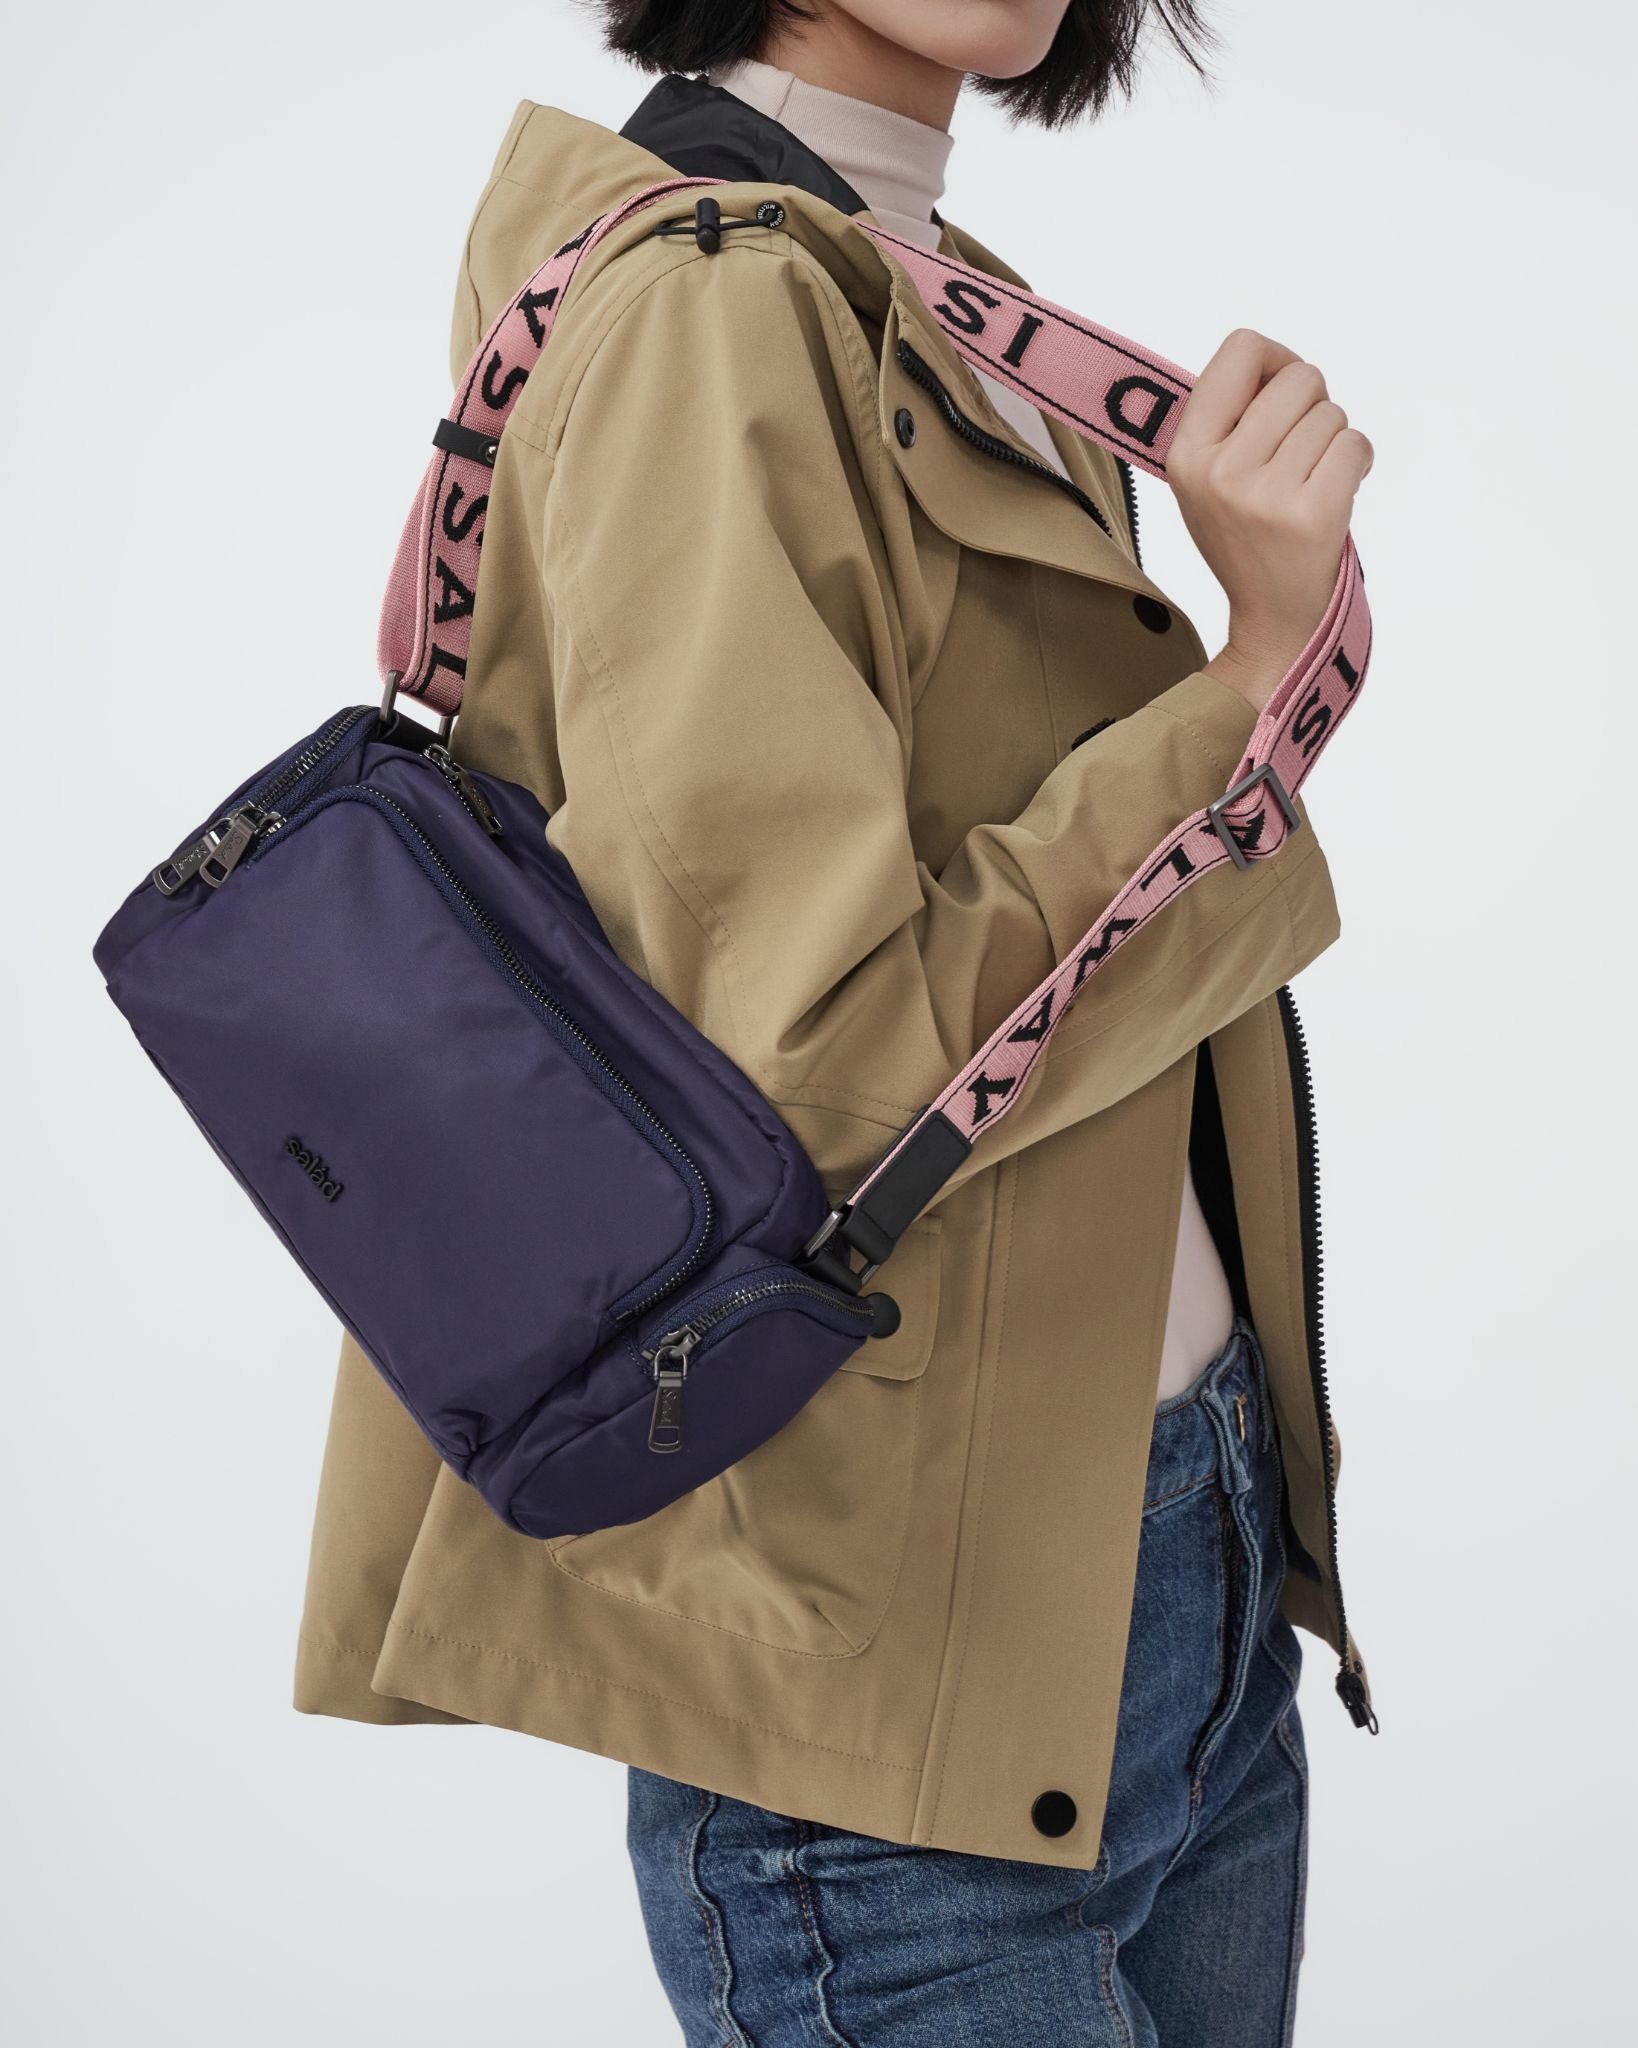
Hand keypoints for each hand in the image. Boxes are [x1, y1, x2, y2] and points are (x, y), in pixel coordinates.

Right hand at [1166, 328, 1373, 711]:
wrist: (1272, 622)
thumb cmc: (1248, 539)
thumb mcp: (1208, 479)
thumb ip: (1229, 418)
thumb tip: (1274, 358)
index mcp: (1186, 454)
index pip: (1241, 349)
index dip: (1275, 359)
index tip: (1281, 391)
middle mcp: (1219, 470)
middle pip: (1298, 377)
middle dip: (1313, 407)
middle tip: (1300, 453)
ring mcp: (1264, 495)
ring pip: (1332, 413)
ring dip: (1335, 442)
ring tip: (1313, 483)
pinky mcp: (1311, 514)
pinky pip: (1356, 445)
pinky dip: (1357, 463)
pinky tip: (1337, 494)